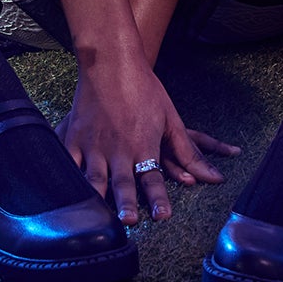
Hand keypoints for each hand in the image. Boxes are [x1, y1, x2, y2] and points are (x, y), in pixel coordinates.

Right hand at [56, 49, 232, 224]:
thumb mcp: (170, 119)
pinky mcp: (75, 136)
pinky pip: (70, 163)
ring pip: (95, 178)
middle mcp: (119, 148)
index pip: (154, 178)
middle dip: (125, 204)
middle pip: (123, 182)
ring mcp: (94, 143)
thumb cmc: (144, 88)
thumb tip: (215, 177)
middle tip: (128, 221)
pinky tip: (67, 195)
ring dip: (97, 198)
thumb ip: (188, 152)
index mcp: (143, 144)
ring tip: (96, 218)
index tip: (163, 217)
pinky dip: (69, 180)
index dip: (159, 199)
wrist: (111, 60)